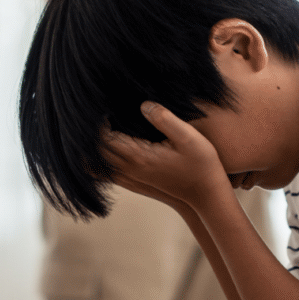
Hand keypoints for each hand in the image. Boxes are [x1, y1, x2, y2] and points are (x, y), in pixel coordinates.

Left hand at [103, 102, 230, 211]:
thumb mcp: (188, 137)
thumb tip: (143, 105)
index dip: (98, 121)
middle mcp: (130, 169)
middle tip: (98, 111)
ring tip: (101, 127)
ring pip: (99, 163)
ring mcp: (131, 177)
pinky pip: (107, 172)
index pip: (104, 137)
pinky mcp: (135, 181)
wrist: (206, 195)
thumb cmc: (201, 164)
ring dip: (94, 146)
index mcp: (139, 156)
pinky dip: (100, 159)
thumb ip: (164, 119)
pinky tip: (109, 145)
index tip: (103, 104)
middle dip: (92, 132)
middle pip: (96, 151)